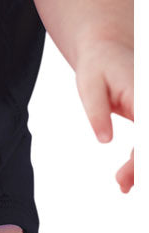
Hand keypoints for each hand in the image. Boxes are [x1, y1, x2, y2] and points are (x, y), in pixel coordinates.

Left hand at [75, 39, 133, 191]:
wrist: (107, 47)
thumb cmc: (97, 64)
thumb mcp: (88, 84)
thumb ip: (97, 112)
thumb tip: (104, 139)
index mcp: (144, 93)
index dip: (141, 160)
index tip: (126, 177)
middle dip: (144, 168)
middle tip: (123, 184)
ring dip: (143, 166)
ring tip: (123, 185)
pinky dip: (141, 159)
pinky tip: (128, 176)